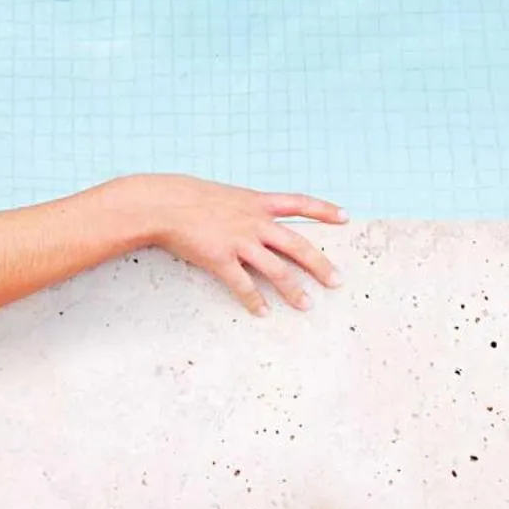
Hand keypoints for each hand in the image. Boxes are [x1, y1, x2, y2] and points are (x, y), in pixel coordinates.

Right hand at [125, 173, 346, 315]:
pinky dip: (254, 300)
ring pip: (276, 269)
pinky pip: (243, 284)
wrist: (163, 202)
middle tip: (337, 281)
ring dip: (294, 290)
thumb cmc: (189, 197)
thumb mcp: (225, 195)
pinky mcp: (221, 258)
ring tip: (306, 305)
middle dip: (320, 264)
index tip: (345, 217)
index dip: (323, 210)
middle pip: (297, 244)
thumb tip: (255, 218)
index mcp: (256, 202)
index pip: (299, 203)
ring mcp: (239, 240)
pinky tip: (263, 312)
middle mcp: (254, 221)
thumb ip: (244, 208)